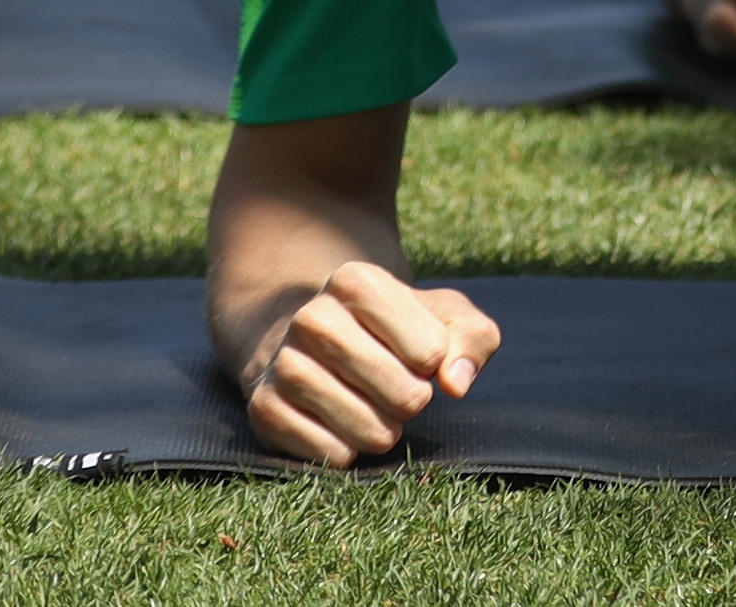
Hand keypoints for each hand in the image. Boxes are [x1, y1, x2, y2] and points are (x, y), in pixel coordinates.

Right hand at [238, 262, 500, 466]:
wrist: (317, 342)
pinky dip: (348, 452)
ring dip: (384, 431)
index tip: (423, 355)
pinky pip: (325, 453)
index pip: (429, 349)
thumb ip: (472, 338)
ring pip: (361, 425)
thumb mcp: (444, 317)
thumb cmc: (397, 330)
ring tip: (382, 417)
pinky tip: (347, 433)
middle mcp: (311, 317)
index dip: (436, 362)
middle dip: (414, 401)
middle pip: (399, 389)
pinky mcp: (263, 408)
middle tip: (406, 394)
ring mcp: (282, 363)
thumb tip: (456, 383)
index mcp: (356, 282)